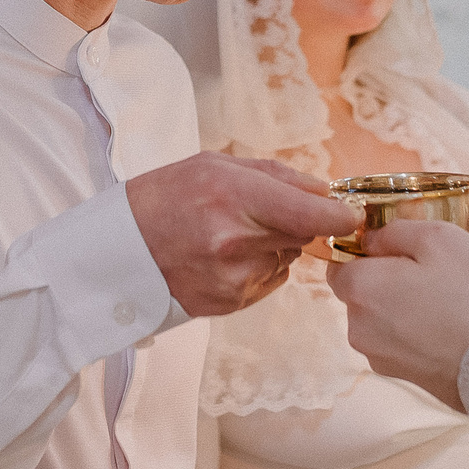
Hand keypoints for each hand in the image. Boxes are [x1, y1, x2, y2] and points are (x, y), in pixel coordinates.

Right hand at [126, 152, 360, 317]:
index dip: (339, 214)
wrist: (118, 252)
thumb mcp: (213, 165)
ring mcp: (236, 278)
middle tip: (262, 211)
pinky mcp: (232, 302)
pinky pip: (270, 279)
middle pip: (304, 233)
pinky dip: (259, 266)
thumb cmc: (162, 198)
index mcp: (234, 197)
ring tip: (231, 234)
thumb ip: (275, 175)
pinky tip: (225, 256)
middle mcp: (238, 242)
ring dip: (275, 244)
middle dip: (298, 220)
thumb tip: (324, 190)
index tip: (350, 212)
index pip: (312, 213)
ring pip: (288, 257)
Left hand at [327, 220, 468, 409]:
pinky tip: (448, 328)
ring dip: (403, 307)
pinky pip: (399, 342)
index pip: (341, 262)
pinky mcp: (401, 377)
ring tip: (446, 302)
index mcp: (359, 288)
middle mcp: (357, 326)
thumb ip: (394, 231)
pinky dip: (416, 333)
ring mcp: (378, 357)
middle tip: (433, 274)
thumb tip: (371, 240)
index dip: (368, 251)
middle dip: (388, 279)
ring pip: (380, 318)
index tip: (401, 250)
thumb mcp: (439, 237)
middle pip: (361, 291)